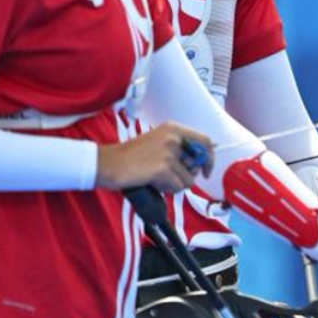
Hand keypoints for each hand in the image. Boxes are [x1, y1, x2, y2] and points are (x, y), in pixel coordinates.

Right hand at [96, 122, 213, 192]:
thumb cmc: (130, 156)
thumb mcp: (157, 142)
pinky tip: (154, 183)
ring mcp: (168, 152)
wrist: (109, 163)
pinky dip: (168, 189)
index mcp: (173, 128)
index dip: (209, 158)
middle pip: (199, 163)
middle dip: (189, 175)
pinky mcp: (163, 168)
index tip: (206, 170)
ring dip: (175, 184)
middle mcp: (173, 137)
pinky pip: (178, 186)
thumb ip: (178, 149)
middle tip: (171, 177)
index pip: (205, 141)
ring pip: (189, 179)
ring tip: (157, 179)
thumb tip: (199, 164)